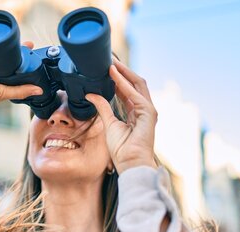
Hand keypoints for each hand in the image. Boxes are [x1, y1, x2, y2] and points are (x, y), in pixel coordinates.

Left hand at [85, 58, 157, 173]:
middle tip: (108, 58)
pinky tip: (113, 75)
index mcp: (135, 112)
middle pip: (134, 83)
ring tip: (110, 62)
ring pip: (137, 84)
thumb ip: (102, 107)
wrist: (130, 163)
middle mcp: (143, 109)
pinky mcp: (148, 113)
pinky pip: (135, 94)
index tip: (106, 67)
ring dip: (123, 72)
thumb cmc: (122, 150)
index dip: (117, 77)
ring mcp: (148, 110)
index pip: (127, 89)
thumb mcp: (109, 124)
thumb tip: (91, 94)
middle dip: (122, 70)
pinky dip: (123, 83)